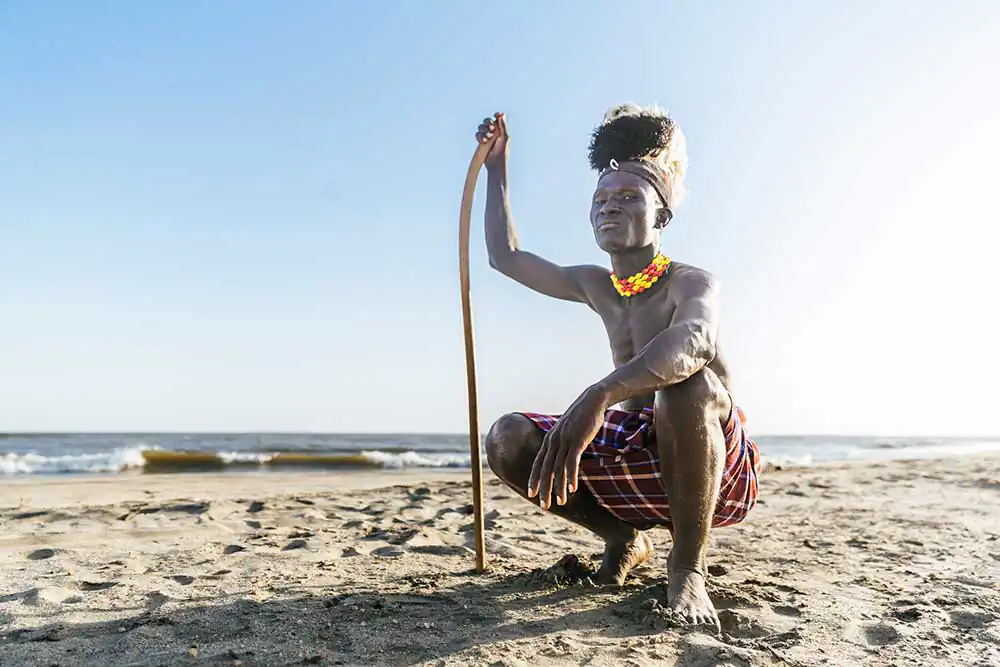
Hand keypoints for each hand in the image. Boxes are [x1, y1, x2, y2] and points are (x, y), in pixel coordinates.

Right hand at [475, 112, 508, 169]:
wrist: (495, 163)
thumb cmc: (502, 152)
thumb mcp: (504, 137)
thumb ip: (503, 126)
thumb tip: (501, 114)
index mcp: (501, 130)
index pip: (497, 118)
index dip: (496, 116)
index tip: (496, 115)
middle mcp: (494, 132)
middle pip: (487, 121)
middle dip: (488, 124)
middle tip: (492, 130)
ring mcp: (487, 137)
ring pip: (481, 128)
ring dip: (483, 132)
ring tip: (488, 139)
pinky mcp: (481, 142)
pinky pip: (477, 135)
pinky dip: (479, 137)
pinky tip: (483, 142)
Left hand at [528, 386, 608, 509]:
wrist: (592, 400)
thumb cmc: (581, 417)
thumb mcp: (567, 430)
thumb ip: (562, 442)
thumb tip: (561, 454)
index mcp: (550, 440)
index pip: (538, 463)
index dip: (534, 479)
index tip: (531, 494)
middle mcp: (554, 441)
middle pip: (546, 469)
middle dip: (544, 489)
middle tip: (544, 506)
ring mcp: (564, 441)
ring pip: (558, 469)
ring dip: (559, 487)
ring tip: (561, 502)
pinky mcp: (577, 440)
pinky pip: (572, 462)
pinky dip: (572, 476)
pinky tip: (573, 488)